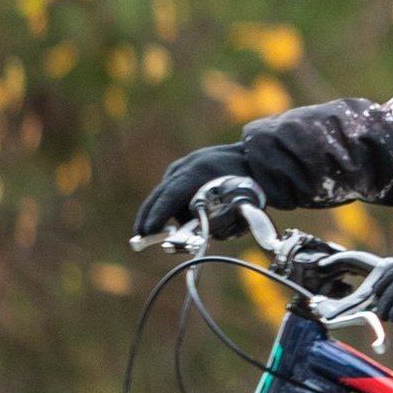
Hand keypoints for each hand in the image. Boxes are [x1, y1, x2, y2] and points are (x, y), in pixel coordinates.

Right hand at [134, 141, 253, 238]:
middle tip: (140, 234)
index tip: (147, 230)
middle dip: (149, 215)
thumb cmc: (246, 183)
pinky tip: (178, 217)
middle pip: (161, 193)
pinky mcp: (183, 169)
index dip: (159, 214)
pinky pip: (172, 190)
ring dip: (163, 211)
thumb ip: (218, 221)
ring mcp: (183, 165)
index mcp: (197, 171)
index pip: (171, 195)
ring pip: (166, 193)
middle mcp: (186, 166)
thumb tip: (201, 236)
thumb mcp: (236, 202)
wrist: (252, 157)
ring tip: (161, 228)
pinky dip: (170, 204)